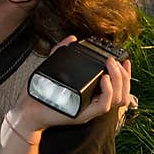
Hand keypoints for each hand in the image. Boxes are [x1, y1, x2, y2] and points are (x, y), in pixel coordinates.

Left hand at [13, 35, 132, 133]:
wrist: (27, 110)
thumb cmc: (40, 92)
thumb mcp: (53, 69)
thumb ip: (62, 53)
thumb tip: (72, 38)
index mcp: (91, 94)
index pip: (118, 87)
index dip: (126, 74)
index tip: (124, 60)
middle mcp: (93, 103)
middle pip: (123, 93)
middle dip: (124, 75)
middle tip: (114, 60)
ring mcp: (89, 110)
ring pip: (118, 100)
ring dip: (119, 80)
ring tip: (110, 65)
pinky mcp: (82, 115)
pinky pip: (103, 106)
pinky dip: (108, 91)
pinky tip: (104, 79)